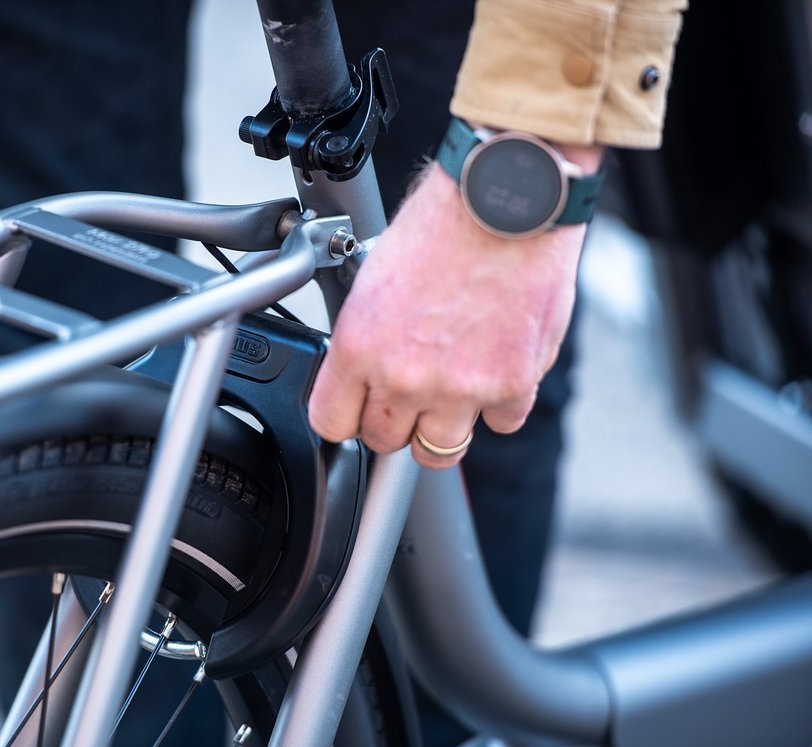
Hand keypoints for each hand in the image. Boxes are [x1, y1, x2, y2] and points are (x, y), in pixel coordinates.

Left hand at [308, 147, 599, 468]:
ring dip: (441, 427)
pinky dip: (499, 405)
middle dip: (392, 420)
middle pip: (383, 440)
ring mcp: (461, 387)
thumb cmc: (443, 218)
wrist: (507, 197)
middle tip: (408, 391)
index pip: (332, 422)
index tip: (356, 408)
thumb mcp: (373, 273)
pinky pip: (500, 424)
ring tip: (450, 391)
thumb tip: (363, 367)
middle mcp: (405, 376)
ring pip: (438, 449)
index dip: (345, 416)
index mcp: (359, 346)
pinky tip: (495, 370)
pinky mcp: (514, 384)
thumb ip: (367, 332)